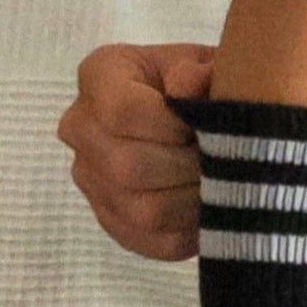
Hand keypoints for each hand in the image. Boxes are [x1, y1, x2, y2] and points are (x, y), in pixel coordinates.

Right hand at [58, 41, 216, 260]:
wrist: (199, 116)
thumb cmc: (203, 84)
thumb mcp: (209, 66)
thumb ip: (202, 72)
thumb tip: (191, 81)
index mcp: (100, 75)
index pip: (123, 112)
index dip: (173, 125)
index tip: (207, 124)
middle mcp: (80, 127)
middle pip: (128, 167)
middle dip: (187, 167)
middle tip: (225, 160)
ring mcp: (89, 177)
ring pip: (140, 210)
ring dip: (192, 201)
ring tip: (221, 182)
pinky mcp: (109, 218)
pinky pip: (148, 240)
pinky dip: (188, 231)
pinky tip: (209, 207)